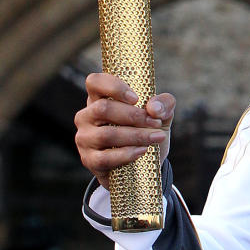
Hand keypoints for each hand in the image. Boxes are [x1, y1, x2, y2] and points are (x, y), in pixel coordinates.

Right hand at [74, 73, 174, 189]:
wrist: (141, 167)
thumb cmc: (146, 132)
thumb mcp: (161, 116)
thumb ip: (164, 105)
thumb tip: (154, 108)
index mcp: (100, 98)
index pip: (95, 82)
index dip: (113, 87)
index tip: (136, 99)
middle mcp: (87, 116)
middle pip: (103, 108)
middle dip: (133, 116)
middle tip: (156, 123)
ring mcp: (85, 138)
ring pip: (106, 134)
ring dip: (136, 136)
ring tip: (156, 138)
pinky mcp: (89, 160)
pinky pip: (105, 157)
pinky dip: (127, 154)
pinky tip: (142, 151)